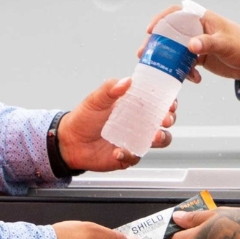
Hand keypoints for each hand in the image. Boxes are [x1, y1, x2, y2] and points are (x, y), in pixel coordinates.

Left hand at [57, 78, 175, 170]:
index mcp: (134, 106)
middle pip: (164, 121)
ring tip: (154, 137)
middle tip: (165, 119)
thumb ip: (110, 89)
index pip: (158, 102)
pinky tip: (118, 151)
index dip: (168, 102)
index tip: (170, 103)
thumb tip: (127, 81)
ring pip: (160, 140)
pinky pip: (136, 156)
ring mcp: (136, 139)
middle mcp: (139, 122)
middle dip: (169, 119)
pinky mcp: (128, 155)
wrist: (69, 142)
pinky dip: (129, 154)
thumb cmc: (83, 118)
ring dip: (161, 138)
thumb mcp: (95, 100)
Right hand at [142, 4, 239, 81]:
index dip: (161, 19)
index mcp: (201, 19)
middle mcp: (196, 30)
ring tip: (163, 71)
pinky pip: (185, 64)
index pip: (176, 12)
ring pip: (175, 50)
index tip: (151, 30)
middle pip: (170, 33)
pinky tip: (195, 79)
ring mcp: (197, 44)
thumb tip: (191, 46)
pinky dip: (185, 72)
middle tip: (145, 54)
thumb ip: (208, 44)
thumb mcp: (225, 43)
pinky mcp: (199, 58)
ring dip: (168, 61)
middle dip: (157, 44)